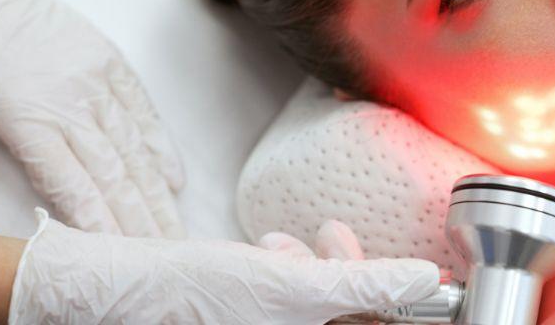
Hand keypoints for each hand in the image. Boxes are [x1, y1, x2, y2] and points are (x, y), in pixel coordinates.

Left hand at [0, 0, 183, 235]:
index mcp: (29, 118)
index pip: (75, 187)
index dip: (102, 228)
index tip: (122, 259)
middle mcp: (72, 101)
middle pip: (116, 175)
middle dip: (142, 222)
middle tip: (164, 256)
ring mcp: (96, 78)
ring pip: (136, 148)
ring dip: (157, 194)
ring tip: (176, 230)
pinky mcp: (109, 60)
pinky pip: (143, 110)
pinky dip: (161, 147)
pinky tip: (174, 178)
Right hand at [9, 210, 439, 324]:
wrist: (131, 289)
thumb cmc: (196, 291)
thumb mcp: (290, 285)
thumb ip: (363, 283)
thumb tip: (423, 279)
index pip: (378, 324)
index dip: (401, 300)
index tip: (415, 273)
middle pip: (352, 314)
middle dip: (344, 270)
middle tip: (330, 237)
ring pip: (322, 303)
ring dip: (312, 266)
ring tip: (280, 245)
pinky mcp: (257, 321)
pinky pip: (292, 301)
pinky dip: (288, 272)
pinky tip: (267, 252)